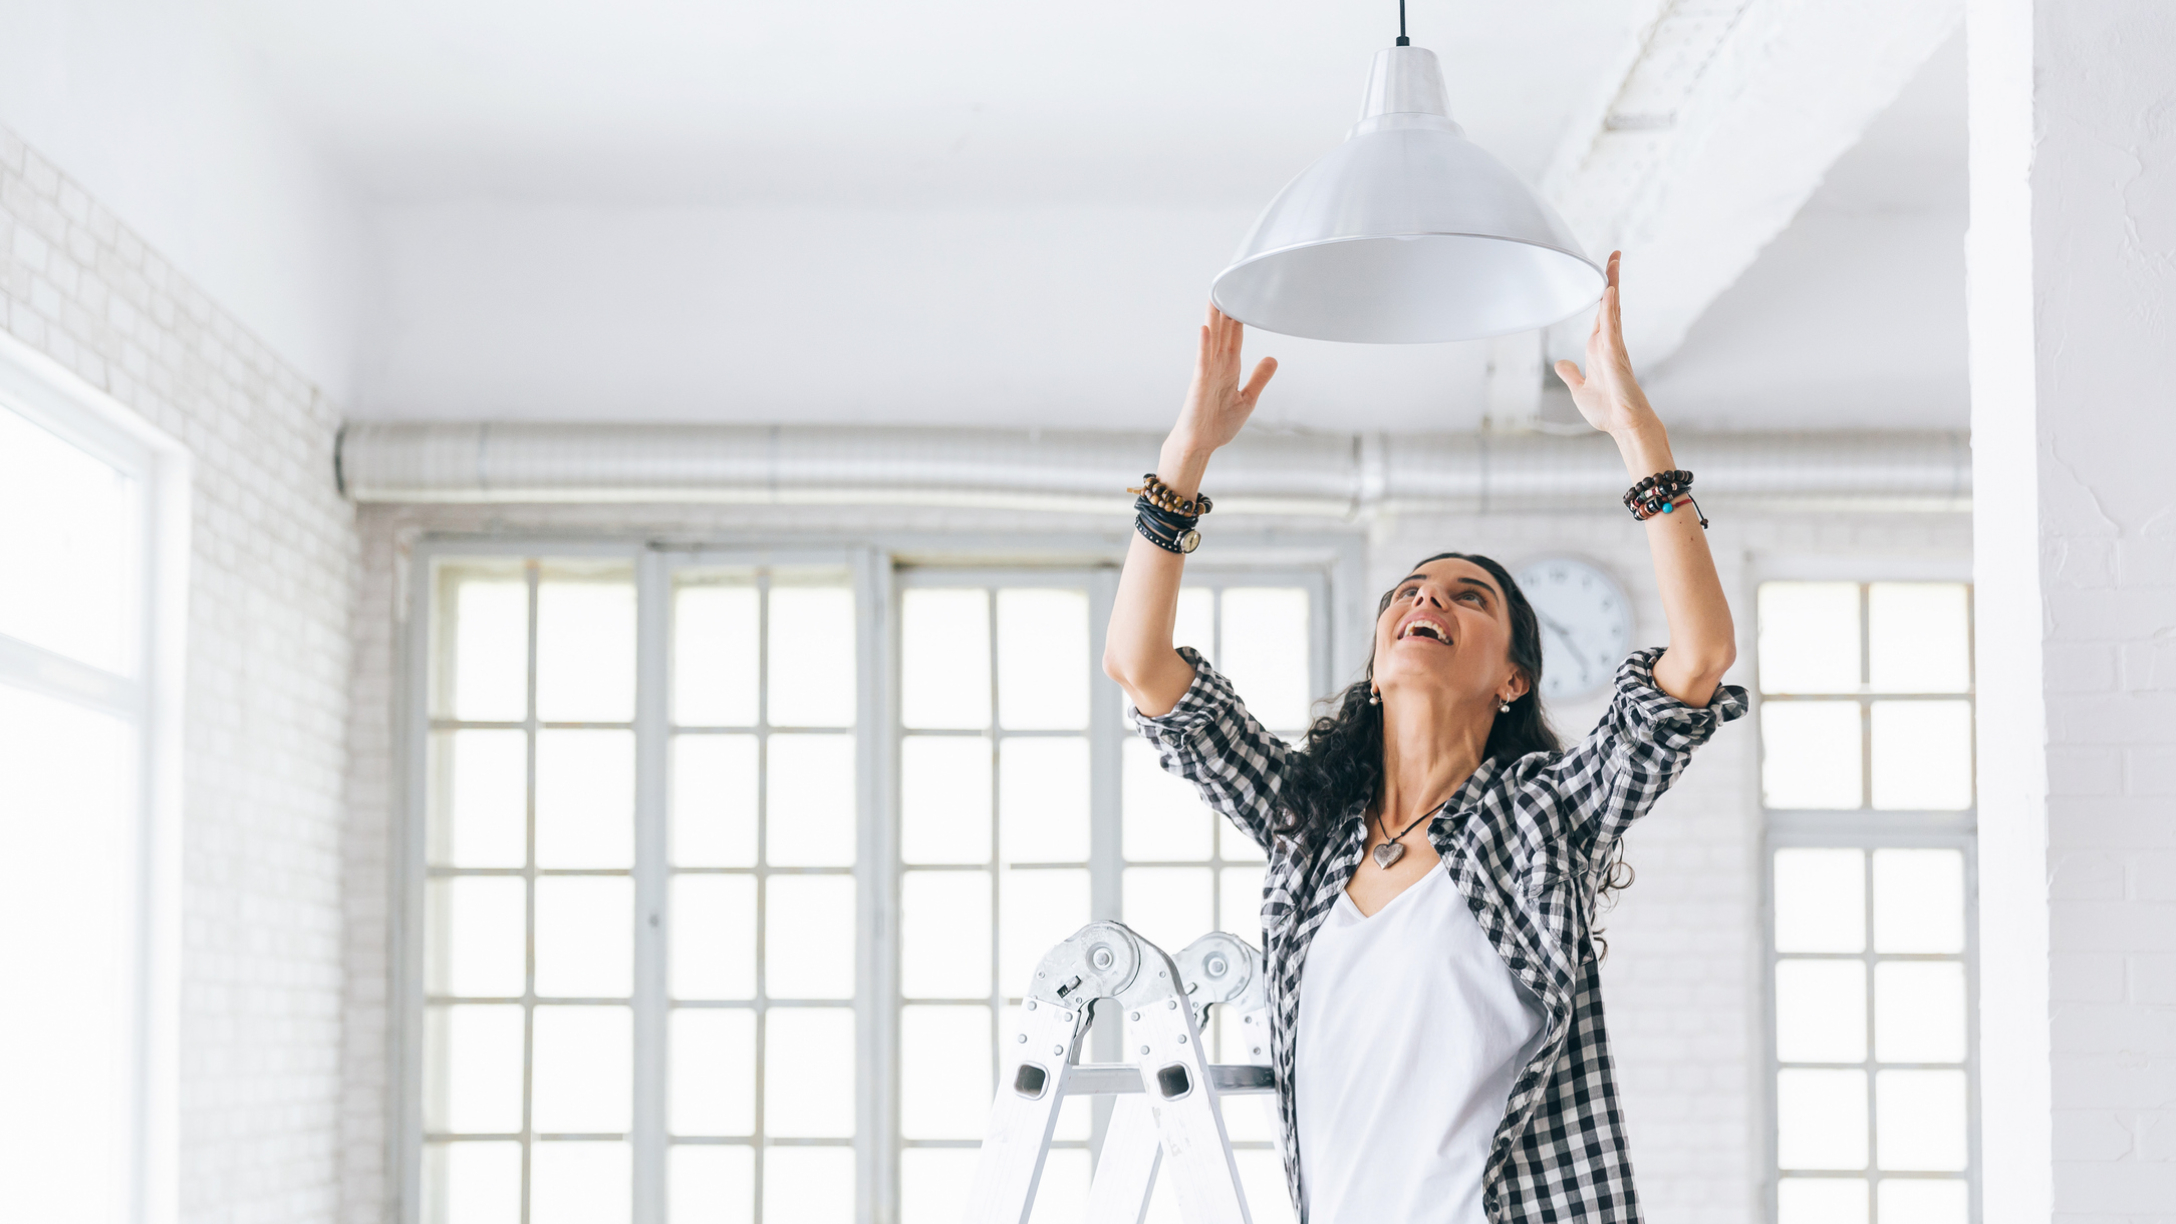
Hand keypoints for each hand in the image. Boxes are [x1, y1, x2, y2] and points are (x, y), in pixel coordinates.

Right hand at [1170, 304, 1276, 454]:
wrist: (1201, 445)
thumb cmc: (1219, 424)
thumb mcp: (1248, 399)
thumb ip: (1258, 378)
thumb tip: (1273, 358)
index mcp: (1229, 369)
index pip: (1235, 337)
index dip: (1239, 317)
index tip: (1244, 296)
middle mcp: (1217, 366)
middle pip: (1223, 333)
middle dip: (1226, 310)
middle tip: (1230, 284)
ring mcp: (1207, 374)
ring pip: (1211, 341)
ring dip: (1213, 320)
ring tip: (1214, 296)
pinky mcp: (1199, 385)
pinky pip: (1202, 362)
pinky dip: (1204, 346)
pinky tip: (1206, 330)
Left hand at [1553, 252, 1657, 439]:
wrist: (1623, 425)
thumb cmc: (1607, 409)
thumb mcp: (1579, 388)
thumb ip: (1571, 374)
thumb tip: (1561, 362)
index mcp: (1599, 347)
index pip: (1601, 313)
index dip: (1602, 292)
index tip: (1604, 272)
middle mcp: (1608, 342)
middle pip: (1610, 304)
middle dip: (1611, 279)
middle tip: (1614, 255)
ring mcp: (1613, 347)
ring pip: (1613, 309)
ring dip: (1612, 285)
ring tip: (1613, 261)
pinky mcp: (1615, 356)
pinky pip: (1611, 327)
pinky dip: (1609, 309)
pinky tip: (1608, 292)